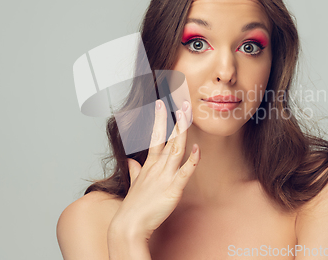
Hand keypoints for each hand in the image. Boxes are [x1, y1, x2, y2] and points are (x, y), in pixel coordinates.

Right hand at [110, 99, 199, 240]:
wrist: (129, 225)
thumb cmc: (133, 206)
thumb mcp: (134, 184)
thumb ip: (134, 171)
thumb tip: (131, 161)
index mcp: (149, 165)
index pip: (156, 136)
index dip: (160, 120)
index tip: (161, 104)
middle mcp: (157, 167)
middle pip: (168, 138)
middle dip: (175, 119)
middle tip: (181, 102)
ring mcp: (165, 176)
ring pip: (176, 149)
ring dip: (181, 131)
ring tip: (186, 114)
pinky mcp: (173, 188)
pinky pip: (184, 172)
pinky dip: (192, 160)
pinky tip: (197, 149)